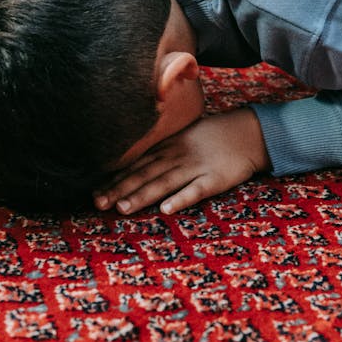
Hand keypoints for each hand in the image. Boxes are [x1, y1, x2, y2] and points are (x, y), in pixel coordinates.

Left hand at [94, 109, 269, 215]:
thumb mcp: (184, 135)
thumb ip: (161, 147)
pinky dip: (180, 199)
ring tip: (122, 208)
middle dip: (120, 189)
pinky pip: (195, 190)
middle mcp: (177, 155)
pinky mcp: (215, 179)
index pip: (137, 164)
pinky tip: (165, 210)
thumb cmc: (213, 136)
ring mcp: (196, 167)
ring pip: (164, 183)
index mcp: (168, 146)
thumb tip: (135, 161)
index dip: (115, 178)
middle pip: (145, 174)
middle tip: (98, 204)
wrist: (248, 132)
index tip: (93, 191)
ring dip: (143, 195)